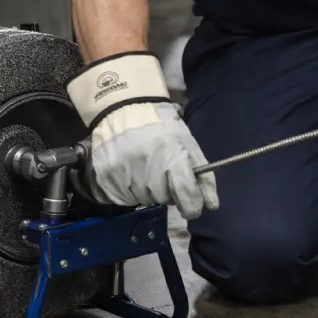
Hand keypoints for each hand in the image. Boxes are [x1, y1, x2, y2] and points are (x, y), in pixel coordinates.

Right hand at [66, 52, 218, 219]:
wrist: (123, 109)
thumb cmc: (160, 126)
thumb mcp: (187, 143)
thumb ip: (201, 173)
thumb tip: (211, 203)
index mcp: (172, 156)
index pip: (186, 193)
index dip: (192, 205)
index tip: (193, 208)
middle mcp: (147, 168)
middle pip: (164, 198)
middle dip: (168, 191)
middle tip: (163, 173)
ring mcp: (124, 175)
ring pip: (144, 199)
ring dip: (148, 190)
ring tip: (144, 168)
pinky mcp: (106, 179)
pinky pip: (123, 197)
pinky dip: (129, 189)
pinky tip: (130, 171)